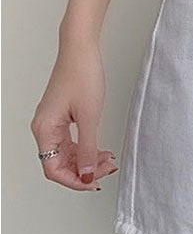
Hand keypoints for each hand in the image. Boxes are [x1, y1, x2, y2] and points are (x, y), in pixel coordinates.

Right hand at [31, 39, 116, 190]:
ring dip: (86, 160)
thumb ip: (87, 147)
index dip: (74, 180)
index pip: (53, 169)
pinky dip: (85, 148)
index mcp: (44, 129)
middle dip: (83, 170)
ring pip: (66, 154)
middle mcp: (44, 128)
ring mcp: (52, 123)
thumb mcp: (89, 116)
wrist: (81, 50)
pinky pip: (70, 142)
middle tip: (107, 169)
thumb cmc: (82, 75)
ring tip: (108, 160)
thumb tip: (85, 174)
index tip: (94, 182)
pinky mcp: (61, 117)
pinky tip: (101, 150)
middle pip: (59, 164)